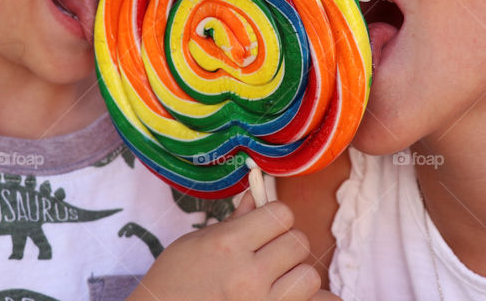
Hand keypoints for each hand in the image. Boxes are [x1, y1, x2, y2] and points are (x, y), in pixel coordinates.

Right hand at [129, 192, 320, 299]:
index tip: (266, 224)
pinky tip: (291, 292)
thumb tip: (258, 195)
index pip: (281, 214)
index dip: (276, 215)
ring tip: (276, 277)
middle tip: (269, 251)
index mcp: (228, 245)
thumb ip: (235, 220)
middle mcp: (248, 275)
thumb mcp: (197, 242)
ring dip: (296, 274)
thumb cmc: (173, 279)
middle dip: (286, 242)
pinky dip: (311, 299)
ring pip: (309, 276)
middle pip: (298, 242)